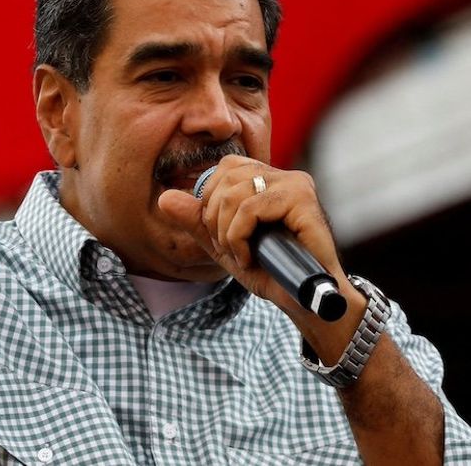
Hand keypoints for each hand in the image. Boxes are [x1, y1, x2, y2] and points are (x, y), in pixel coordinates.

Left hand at [158, 154, 345, 313]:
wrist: (306, 301)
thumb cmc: (271, 272)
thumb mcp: (224, 245)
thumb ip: (197, 221)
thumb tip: (164, 198)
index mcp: (269, 180)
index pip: (224, 169)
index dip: (211, 203)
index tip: (222, 237)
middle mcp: (284, 176)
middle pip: (225, 179)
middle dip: (215, 220)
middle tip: (229, 250)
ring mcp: (296, 185)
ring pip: (235, 194)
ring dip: (227, 233)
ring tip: (241, 255)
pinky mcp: (303, 200)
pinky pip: (251, 209)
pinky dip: (239, 237)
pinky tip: (249, 257)